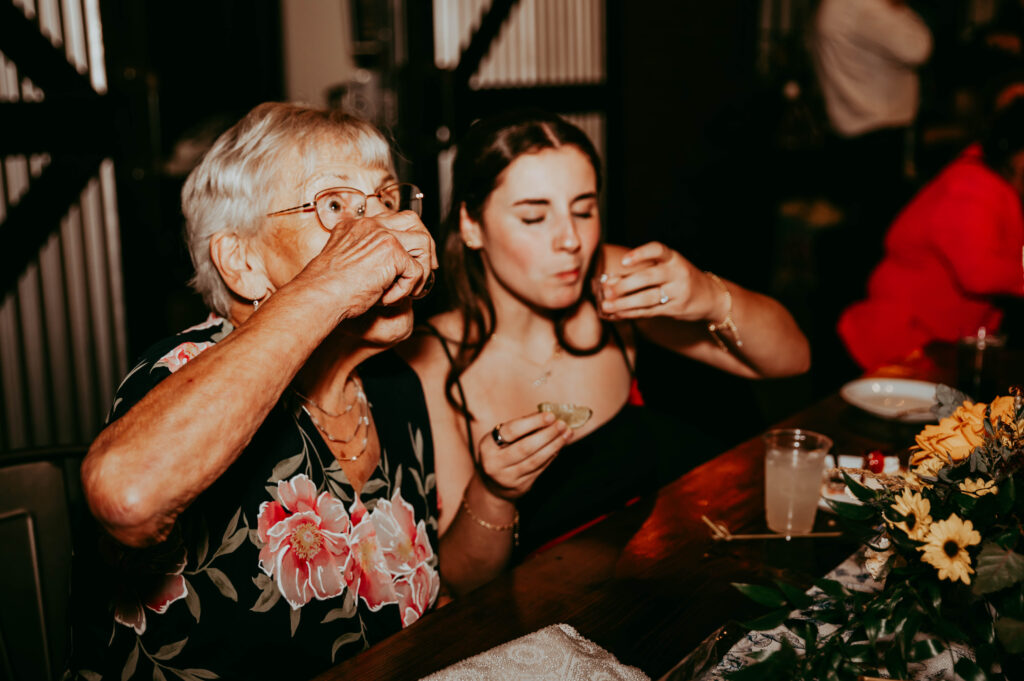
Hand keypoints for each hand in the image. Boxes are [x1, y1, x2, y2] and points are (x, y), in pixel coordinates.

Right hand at [298, 212, 437, 316]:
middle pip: (413, 221)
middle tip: (428, 269)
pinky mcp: (392, 252)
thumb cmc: (326, 289)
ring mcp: (383, 235)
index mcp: (357, 225)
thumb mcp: (343, 264)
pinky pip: (416, 271)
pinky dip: (407, 290)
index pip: (393, 219)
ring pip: (423, 243)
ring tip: (409, 290)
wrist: (318, 296)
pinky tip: (388, 299)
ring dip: (421, 270)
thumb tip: (389, 268)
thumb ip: (362, 257)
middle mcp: (371, 225)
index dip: (408, 238)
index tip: (413, 258)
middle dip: (425, 245)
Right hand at [476, 411, 571, 500]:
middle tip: (562, 425)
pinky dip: (551, 456)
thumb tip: (547, 416)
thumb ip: (521, 428)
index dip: (532, 422)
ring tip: (566, 434)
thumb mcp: (502, 439)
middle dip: (547, 435)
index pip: (511, 431)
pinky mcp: (520, 487)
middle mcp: (494, 463)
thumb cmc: (500, 453)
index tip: (550, 415)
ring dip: (553, 446)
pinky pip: (539, 469)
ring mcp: (507, 477)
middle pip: (525, 447)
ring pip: (535, 460)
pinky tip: (559, 446)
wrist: (492, 486)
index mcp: (487, 446)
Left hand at [597, 242, 723, 322]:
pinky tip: (618, 313)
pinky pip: (650, 311)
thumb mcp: (665, 268)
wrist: (710, 297)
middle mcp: (677, 273)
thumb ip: (638, 271)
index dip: (640, 254)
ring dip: (624, 303)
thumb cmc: (679, 278)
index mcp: (673, 258)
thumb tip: (609, 281)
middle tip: (607, 291)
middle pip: (648, 277)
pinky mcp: (676, 309)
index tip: (624, 261)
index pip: (658, 250)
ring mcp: (678, 292)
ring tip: (607, 305)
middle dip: (625, 285)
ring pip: (647, 298)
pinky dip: (631, 313)